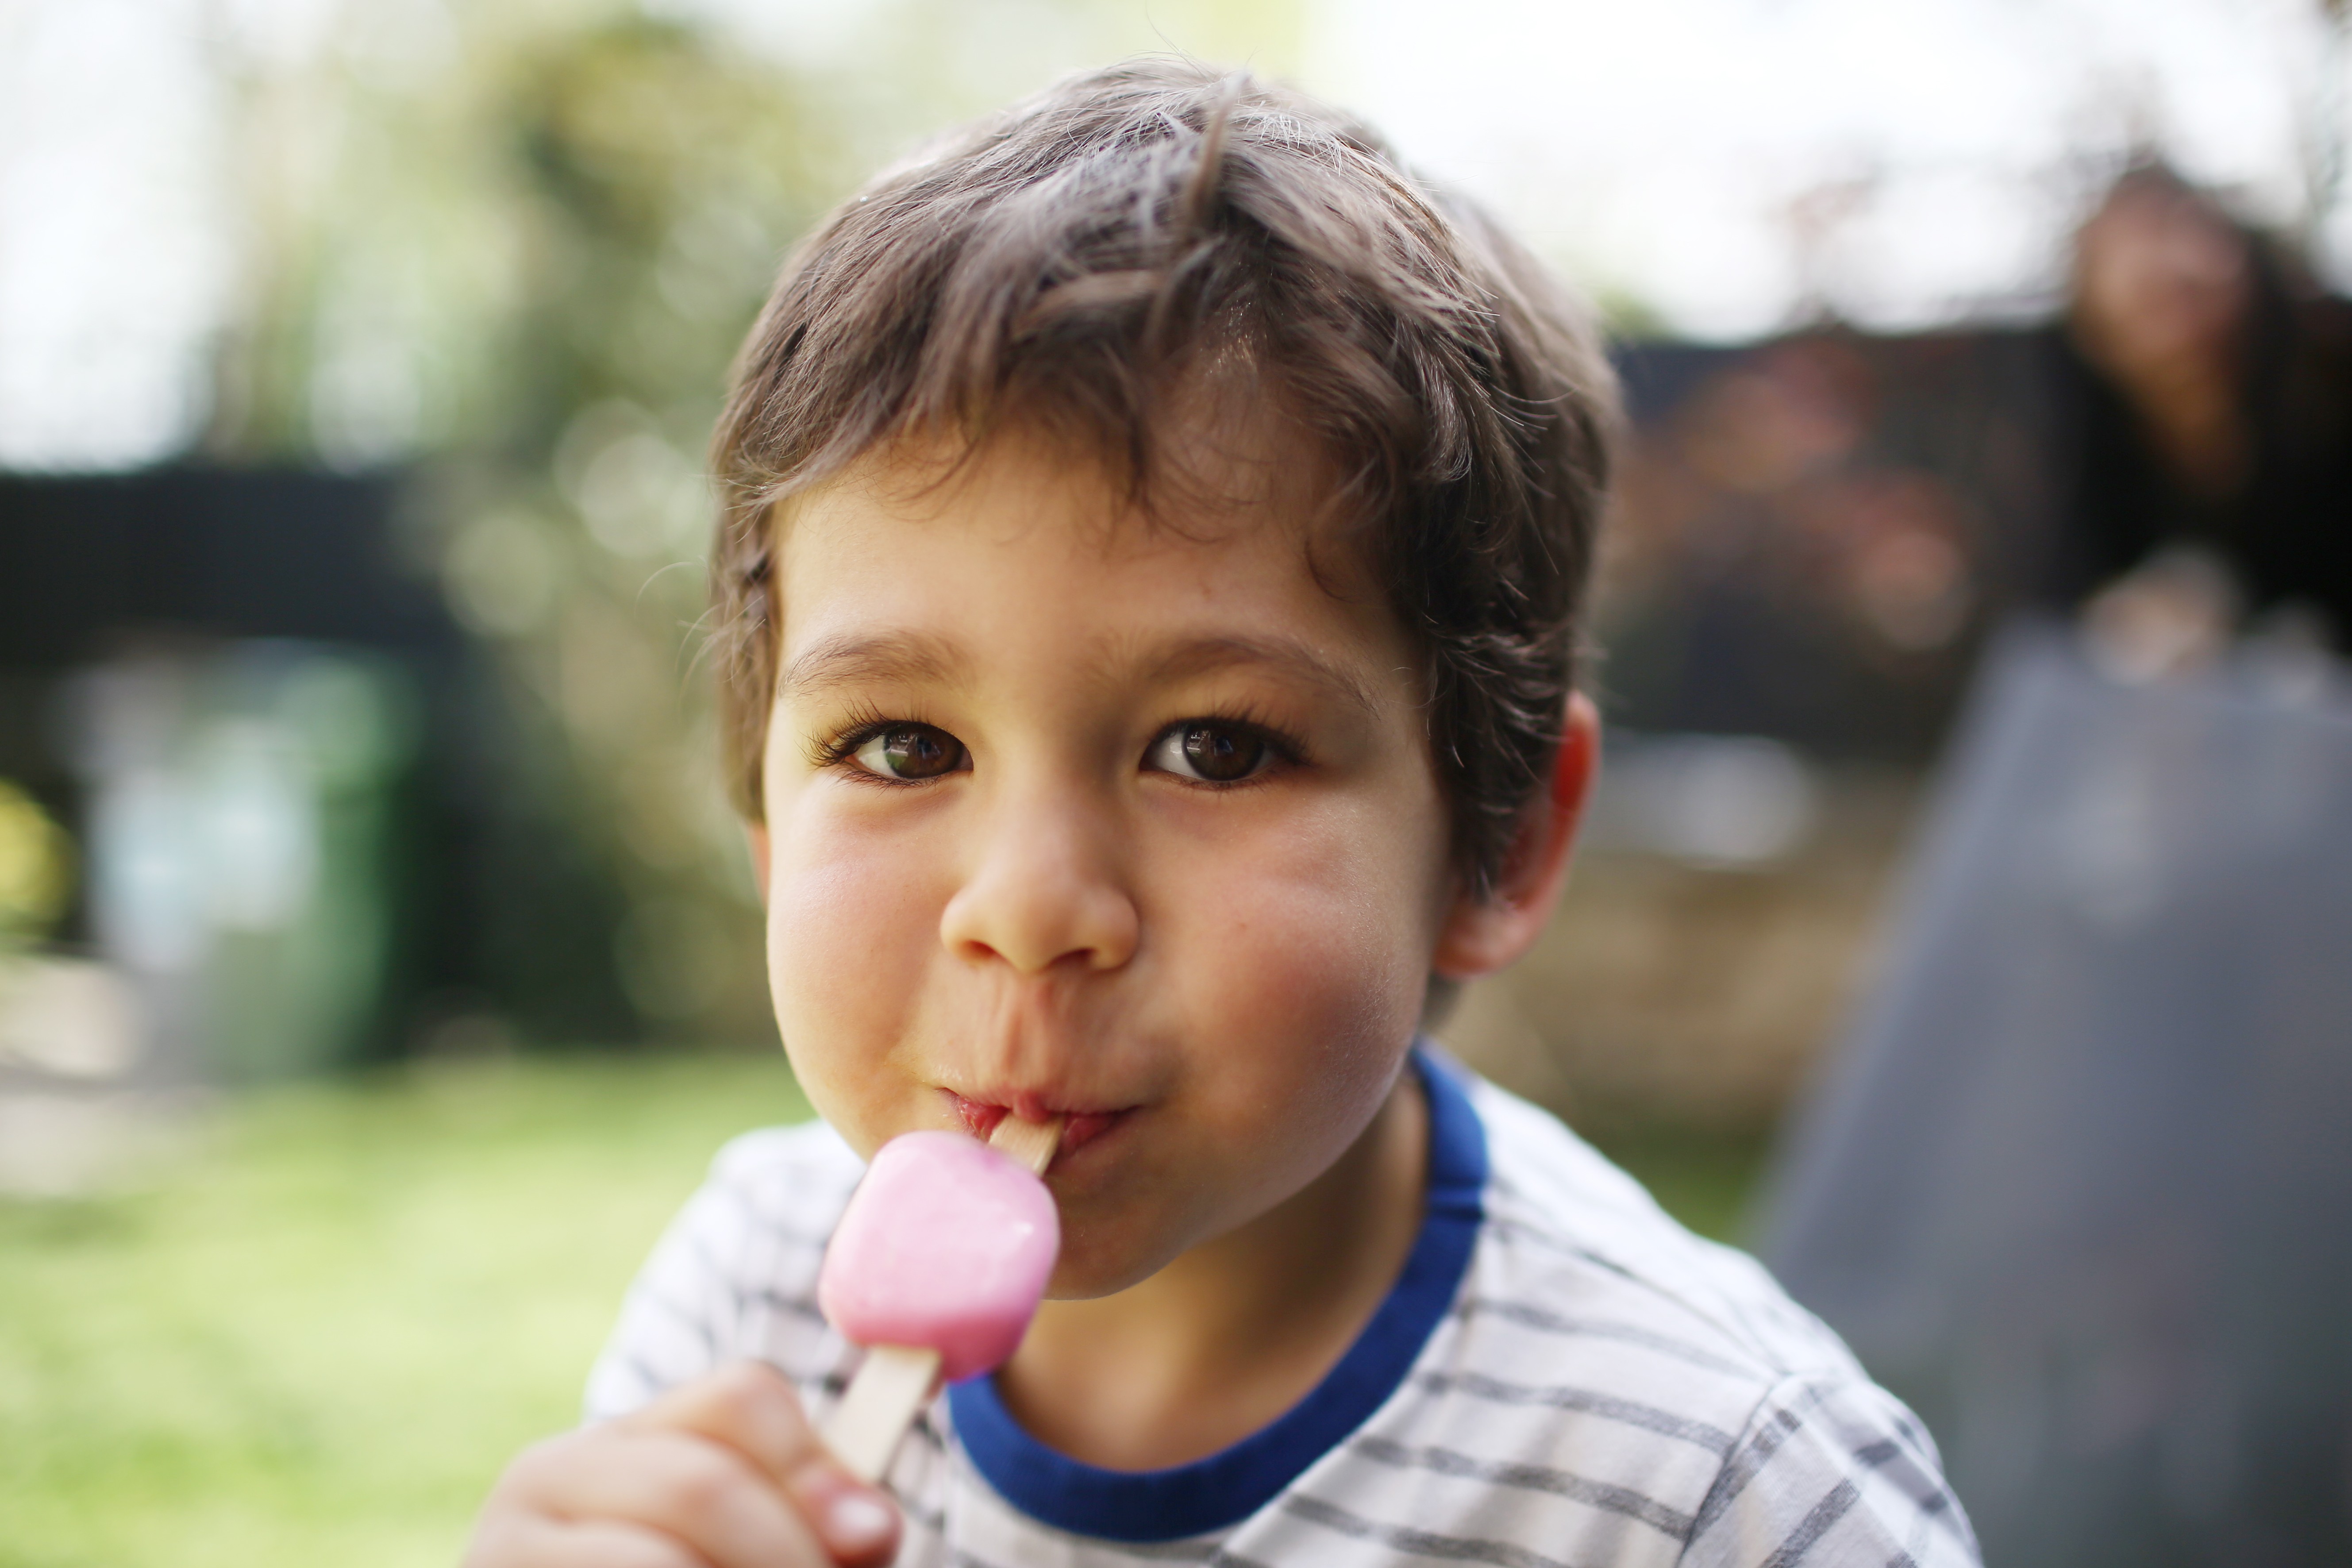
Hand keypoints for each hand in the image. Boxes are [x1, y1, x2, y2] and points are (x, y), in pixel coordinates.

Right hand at [464, 1361, 900, 1566]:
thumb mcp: (744, 1555)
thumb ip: (809, 1534)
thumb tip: (869, 1529)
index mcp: (622, 1438)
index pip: (742, 1397)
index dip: (817, 1468)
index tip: (872, 1540)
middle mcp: (546, 1475)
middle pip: (703, 1482)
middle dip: (787, 1556)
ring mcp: (500, 1548)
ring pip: (659, 1558)